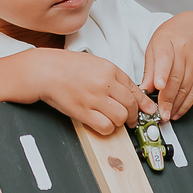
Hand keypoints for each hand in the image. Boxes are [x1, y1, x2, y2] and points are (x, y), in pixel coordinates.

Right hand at [25, 48, 156, 135]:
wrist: (44, 70)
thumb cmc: (66, 66)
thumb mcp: (95, 64)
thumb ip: (113, 77)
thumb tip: (130, 91)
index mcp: (109, 69)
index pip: (135, 89)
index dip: (144, 103)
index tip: (148, 110)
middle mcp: (104, 83)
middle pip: (131, 105)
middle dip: (133, 115)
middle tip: (130, 119)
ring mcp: (93, 98)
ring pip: (121, 117)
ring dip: (120, 122)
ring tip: (114, 121)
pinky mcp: (82, 111)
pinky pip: (105, 126)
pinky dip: (107, 129)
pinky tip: (102, 124)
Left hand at [141, 13, 192, 119]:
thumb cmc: (171, 36)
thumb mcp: (154, 46)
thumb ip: (150, 68)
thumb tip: (144, 88)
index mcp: (167, 42)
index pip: (165, 58)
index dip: (161, 73)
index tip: (158, 86)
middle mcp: (183, 52)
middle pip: (176, 77)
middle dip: (168, 98)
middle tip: (160, 113)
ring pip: (186, 86)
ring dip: (176, 104)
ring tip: (167, 115)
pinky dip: (186, 103)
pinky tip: (178, 111)